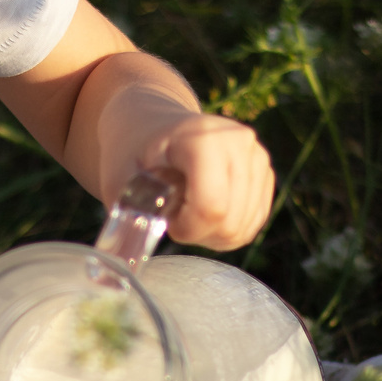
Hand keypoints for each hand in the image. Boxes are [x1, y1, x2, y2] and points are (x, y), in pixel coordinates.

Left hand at [132, 113, 272, 250]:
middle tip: (173, 214)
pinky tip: (205, 212)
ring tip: (187, 209)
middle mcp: (238, 141)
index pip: (212, 207)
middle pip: (230, 222)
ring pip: (243, 227)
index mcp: (202, 138)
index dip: (187, 228)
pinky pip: (253, 223)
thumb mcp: (116, 180)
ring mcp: (257, 155)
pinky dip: (228, 229)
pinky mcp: (265, 172)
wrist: (151, 123)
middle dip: (198, 233)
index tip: (165, 218)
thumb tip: (129, 257)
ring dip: (211, 233)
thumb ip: (127, 217)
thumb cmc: (131, 153)